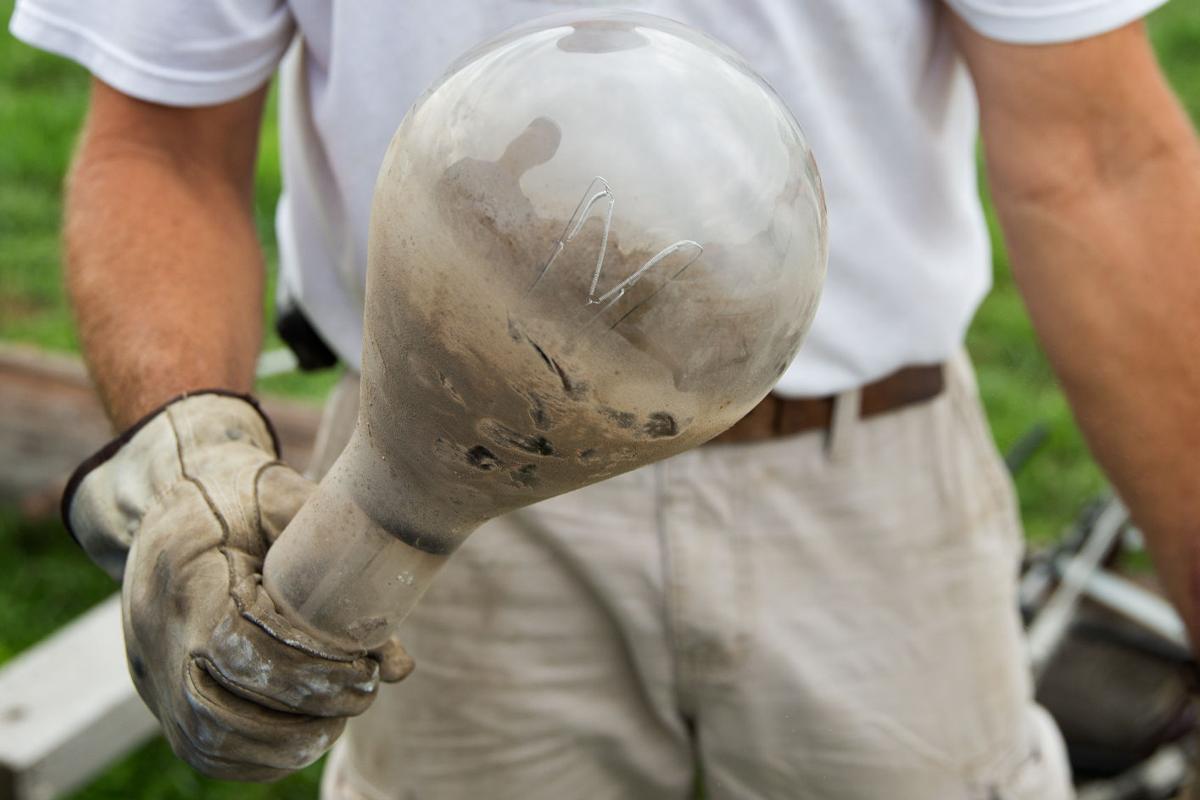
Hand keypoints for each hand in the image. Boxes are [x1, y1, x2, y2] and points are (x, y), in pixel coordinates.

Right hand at [64, 392, 412, 779]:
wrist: (174, 495)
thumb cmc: (246, 496)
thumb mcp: (295, 506)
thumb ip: (347, 574)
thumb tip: (398, 667)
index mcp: (187, 571)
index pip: (236, 643)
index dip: (304, 669)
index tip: (362, 670)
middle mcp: (154, 627)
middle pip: (217, 704)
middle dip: (299, 715)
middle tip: (360, 697)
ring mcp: (149, 664)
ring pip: (205, 737)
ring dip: (279, 745)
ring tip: (336, 722)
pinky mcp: (156, 688)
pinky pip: (197, 747)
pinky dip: (253, 758)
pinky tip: (302, 741)